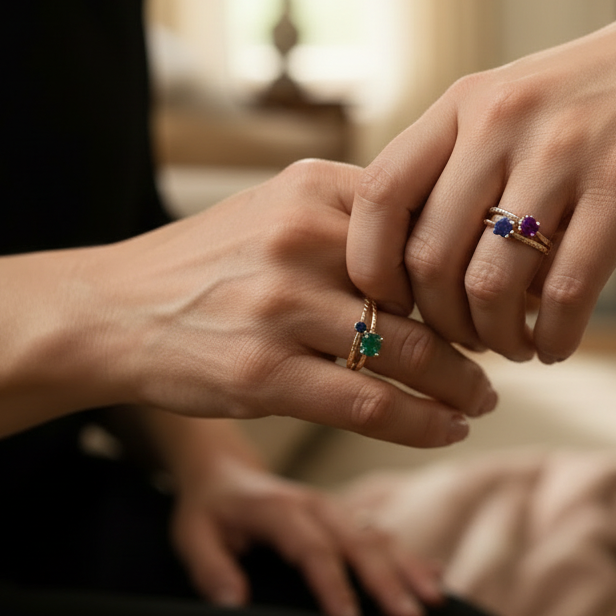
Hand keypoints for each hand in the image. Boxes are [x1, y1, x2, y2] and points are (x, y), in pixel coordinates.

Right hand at [67, 159, 495, 447]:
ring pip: (409, 350)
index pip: (429, 218)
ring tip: (483, 398)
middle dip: (480, 329)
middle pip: (429, 287)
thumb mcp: (276, 207)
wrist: (111, 310)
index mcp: (313, 186)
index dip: (478, 260)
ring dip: (462, 384)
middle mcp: (301, 237)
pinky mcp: (262, 373)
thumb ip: (354, 214)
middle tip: (505, 351)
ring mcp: (280, 306)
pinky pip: (370, 405)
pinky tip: (447, 429)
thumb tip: (454, 242)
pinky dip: (422, 423)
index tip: (505, 289)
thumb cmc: (210, 263)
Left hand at [170, 446, 443, 615]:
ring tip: (434, 600)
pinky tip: (436, 579)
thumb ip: (210, 568)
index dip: (333, 585)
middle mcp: (316, 504)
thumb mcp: (191, 535)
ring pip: (380, 536)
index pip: (312, 549)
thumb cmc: (208, 510)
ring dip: (408, 568)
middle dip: (387, 580)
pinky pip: (385, 534)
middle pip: (358, 541)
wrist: (224, 471)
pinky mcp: (348, 516)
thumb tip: (234, 603)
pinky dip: (412, 557)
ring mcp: (336, 508)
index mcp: (279, 507)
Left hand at [348, 0, 615, 362]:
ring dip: (497, 338)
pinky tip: (559, 346)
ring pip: (492, 285)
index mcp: (466, 103)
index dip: (370, 264)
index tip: (392, 303)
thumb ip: (468, 161)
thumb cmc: (612, 89)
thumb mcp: (522, 101)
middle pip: (430, 256)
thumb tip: (422, 258)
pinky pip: (566, 291)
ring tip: (516, 346)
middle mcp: (503, 124)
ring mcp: (564, 154)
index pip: (378, 193)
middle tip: (467, 339)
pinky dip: (554, 338)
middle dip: (441, 321)